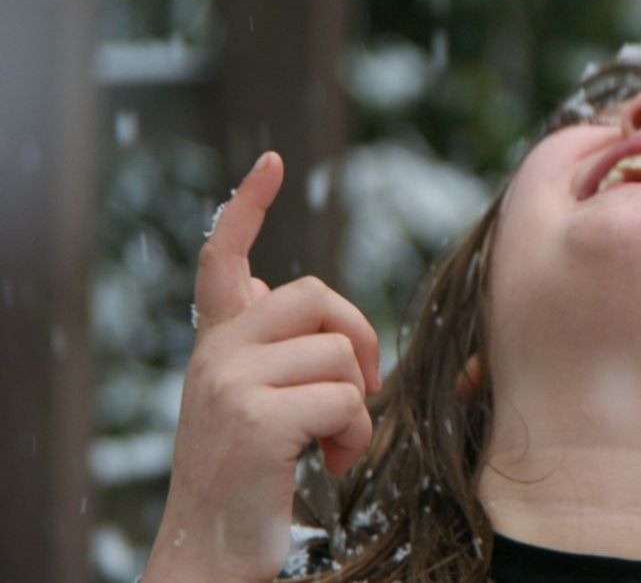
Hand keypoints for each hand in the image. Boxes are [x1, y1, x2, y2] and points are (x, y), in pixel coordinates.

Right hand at [143, 152, 379, 582]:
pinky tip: (332, 463)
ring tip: (334, 446)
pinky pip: (343, 400)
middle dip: (359, 336)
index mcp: (217, 347)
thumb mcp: (252, 405)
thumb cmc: (249, 483)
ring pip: (339, 355)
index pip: (224, 259)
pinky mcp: (256, 420)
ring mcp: (231, 384)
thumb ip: (268, 353)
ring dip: (357, 406)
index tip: (273, 164)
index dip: (249, 207)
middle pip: (315, 296)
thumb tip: (284, 299)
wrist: (211, 552)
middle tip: (362, 388)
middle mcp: (216, 356)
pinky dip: (355, 435)